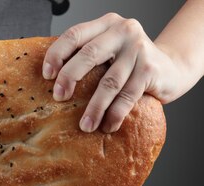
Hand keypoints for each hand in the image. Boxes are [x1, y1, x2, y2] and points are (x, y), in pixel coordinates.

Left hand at [43, 13, 184, 132]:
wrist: (171, 68)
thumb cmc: (128, 63)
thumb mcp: (107, 52)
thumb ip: (85, 57)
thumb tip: (50, 83)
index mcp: (105, 25)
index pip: (74, 34)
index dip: (57, 54)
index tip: (46, 75)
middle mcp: (123, 32)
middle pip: (88, 54)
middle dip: (69, 77)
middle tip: (59, 97)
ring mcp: (138, 50)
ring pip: (109, 82)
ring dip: (94, 107)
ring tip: (85, 126)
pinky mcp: (150, 70)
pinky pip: (127, 96)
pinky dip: (115, 114)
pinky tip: (107, 126)